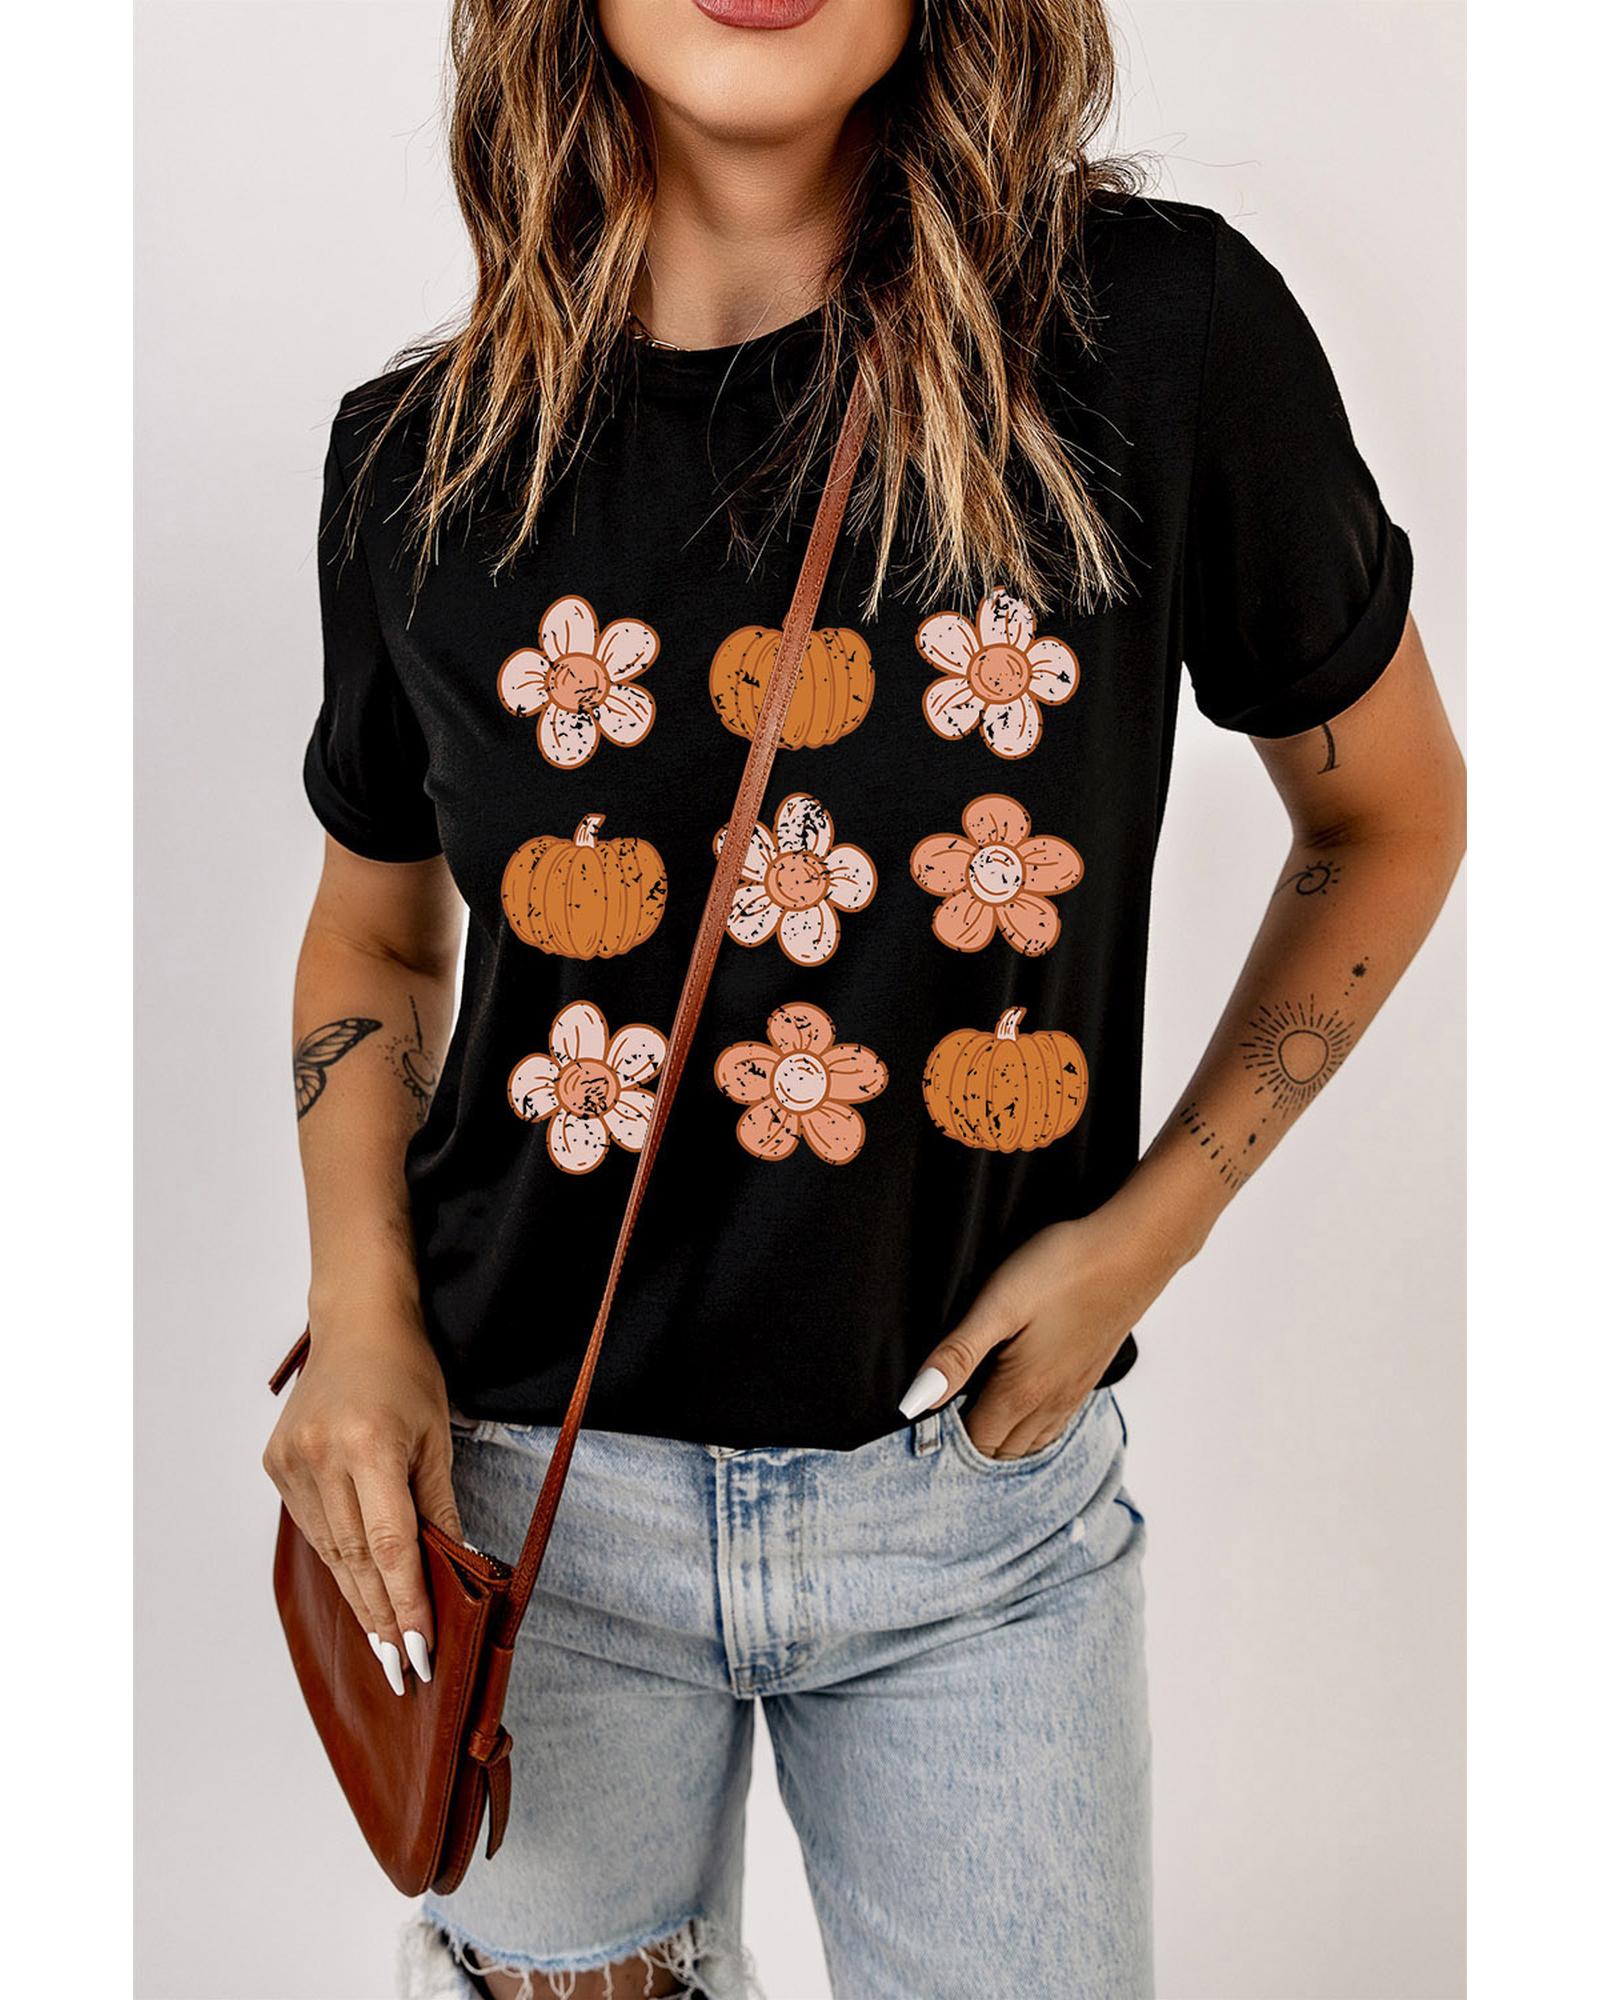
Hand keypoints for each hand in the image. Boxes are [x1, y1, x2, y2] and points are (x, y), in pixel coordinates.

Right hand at [262, 1308, 462, 1695]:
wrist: (357, 1324)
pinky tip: (358, 1589)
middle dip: (381, 1618)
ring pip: (330, 1550)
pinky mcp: (276, 1464)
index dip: (406, 1603)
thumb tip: (456, 1567)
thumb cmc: (407, 1372)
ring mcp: (292, 1461)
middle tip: (400, 1668)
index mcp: (369, 1445)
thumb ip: (440, 1505)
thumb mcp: (438, 1435)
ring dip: (359, 1598)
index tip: (419, 1651)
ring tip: (384, 1643)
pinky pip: (313, 1527)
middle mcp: (322, 1456)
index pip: (390, 1545)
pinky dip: (338, 1560)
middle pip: (354, 1558)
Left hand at [898, 1196, 1183, 1457]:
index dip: (943, 1438)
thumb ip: (957, 1355)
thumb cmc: (1063, 1269)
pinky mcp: (1088, 1375)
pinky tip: (1019, 1408)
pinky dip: (1029, 1430)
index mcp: (1021, 1391)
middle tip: (938, 1418)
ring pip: (1029, 1442)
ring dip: (999, 1439)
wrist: (1133, 1250)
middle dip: (968, 1444)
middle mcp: (1049, 1403)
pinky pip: (1054, 1425)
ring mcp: (1073, 1392)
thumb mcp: (998, 1306)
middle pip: (1000, 1450)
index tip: (920, 1420)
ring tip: (970, 1416)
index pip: (973, 1442)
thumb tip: (915, 1402)